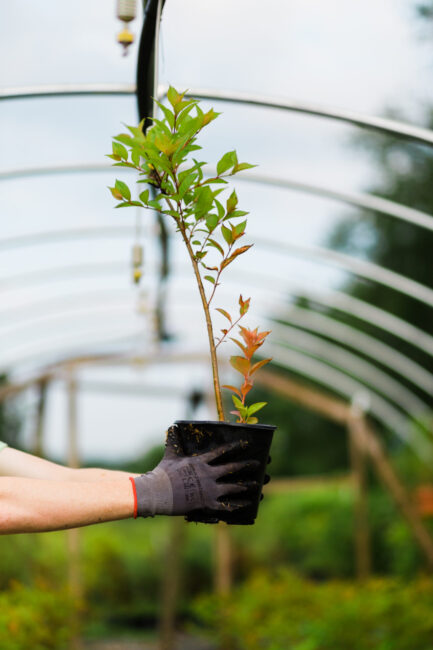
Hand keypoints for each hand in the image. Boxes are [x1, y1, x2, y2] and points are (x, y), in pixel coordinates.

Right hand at [133, 425, 258, 516]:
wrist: (158, 492)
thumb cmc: (162, 473)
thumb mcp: (170, 455)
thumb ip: (174, 442)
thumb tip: (172, 427)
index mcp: (201, 462)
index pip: (221, 452)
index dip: (234, 447)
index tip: (245, 444)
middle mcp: (208, 474)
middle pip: (231, 468)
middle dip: (246, 465)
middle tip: (257, 463)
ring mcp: (209, 489)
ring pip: (232, 487)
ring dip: (245, 485)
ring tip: (256, 484)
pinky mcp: (207, 503)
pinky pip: (225, 505)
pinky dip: (237, 505)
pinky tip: (246, 504)